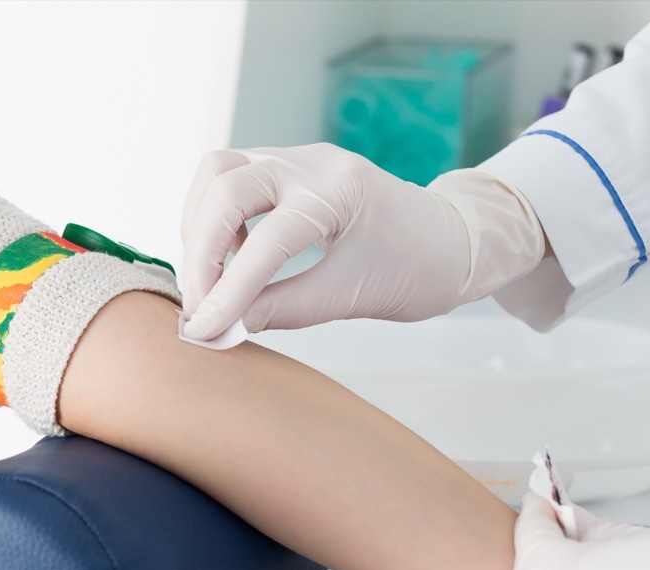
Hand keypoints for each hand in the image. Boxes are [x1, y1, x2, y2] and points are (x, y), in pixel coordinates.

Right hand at [178, 143, 543, 340]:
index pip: (268, 240)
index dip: (229, 289)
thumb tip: (224, 327)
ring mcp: (297, 159)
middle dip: (202, 251)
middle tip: (199, 306)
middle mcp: (313, 162)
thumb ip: (284, 310)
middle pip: (226, 185)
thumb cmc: (417, 268)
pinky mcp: (286, 169)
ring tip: (210, 279)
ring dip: (201, 227)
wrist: (450, 241)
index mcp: (342, 190)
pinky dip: (216, 220)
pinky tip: (232, 258)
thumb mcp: (353, 297)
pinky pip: (230, 180)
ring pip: (219, 172)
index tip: (204, 330)